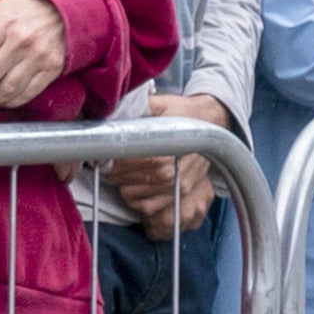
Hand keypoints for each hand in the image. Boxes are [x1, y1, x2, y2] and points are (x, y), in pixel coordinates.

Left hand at [112, 90, 232, 235]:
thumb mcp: (157, 104)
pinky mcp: (181, 196)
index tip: (101, 153)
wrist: (212, 123)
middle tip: (113, 161)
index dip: (106, 159)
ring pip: (133, 199)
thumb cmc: (182, 113)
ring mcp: (176, 189)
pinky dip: (138, 200)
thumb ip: (134, 108)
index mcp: (160, 154)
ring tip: (126, 173)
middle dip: (114, 173)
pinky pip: (149, 209)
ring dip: (125, 187)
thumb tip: (109, 110)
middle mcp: (169, 175)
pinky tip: (138, 185)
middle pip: (124, 184)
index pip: (121, 165)